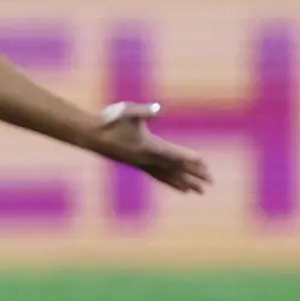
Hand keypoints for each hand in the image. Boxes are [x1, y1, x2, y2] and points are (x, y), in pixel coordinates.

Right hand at [95, 102, 212, 192]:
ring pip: (167, 176)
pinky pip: (157, 175)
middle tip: (210, 182)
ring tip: (197, 192)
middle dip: (193, 174)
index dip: (189, 159)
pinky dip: (170, 181)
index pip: (173, 154)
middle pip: (174, 168)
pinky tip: (179, 187)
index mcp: (147, 146)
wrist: (89, 135)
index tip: (204, 165)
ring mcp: (141, 163)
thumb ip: (145, 111)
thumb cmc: (109, 120)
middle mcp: (146, 158)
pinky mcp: (136, 164)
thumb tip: (159, 109)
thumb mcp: (127, 111)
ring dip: (183, 183)